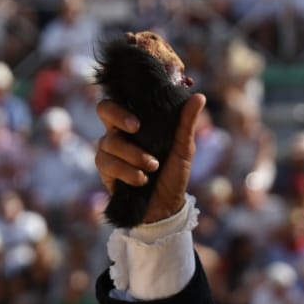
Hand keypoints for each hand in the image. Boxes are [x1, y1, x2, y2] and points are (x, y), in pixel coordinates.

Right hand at [95, 92, 205, 223]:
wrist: (167, 206)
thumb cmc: (174, 173)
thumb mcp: (184, 149)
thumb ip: (187, 124)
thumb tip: (200, 96)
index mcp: (137, 122)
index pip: (121, 100)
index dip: (123, 104)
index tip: (138, 122)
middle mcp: (120, 132)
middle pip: (104, 109)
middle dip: (118, 116)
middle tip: (136, 129)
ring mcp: (110, 149)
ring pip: (109, 142)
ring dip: (133, 155)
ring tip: (153, 167)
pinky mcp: (105, 169)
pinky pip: (107, 163)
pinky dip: (127, 172)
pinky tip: (142, 180)